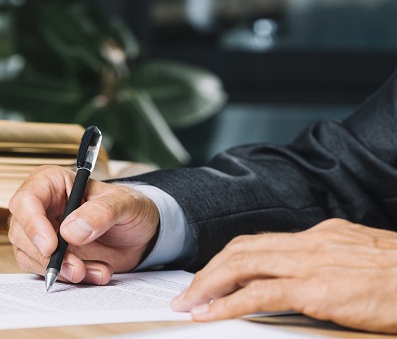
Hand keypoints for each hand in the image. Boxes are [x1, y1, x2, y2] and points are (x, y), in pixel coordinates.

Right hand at [7, 165, 158, 285]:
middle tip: (77, 268)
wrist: (139, 233)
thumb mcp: (124, 203)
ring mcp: (42, 232)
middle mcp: (41, 206)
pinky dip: (68, 277)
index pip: (26, 200)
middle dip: (47, 256)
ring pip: (29, 255)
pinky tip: (95, 272)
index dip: (33, 224)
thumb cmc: (128, 207)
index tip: (51, 246)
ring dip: (60, 270)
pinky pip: (45, 270)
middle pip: (21, 232)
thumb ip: (101, 212)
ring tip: (96, 270)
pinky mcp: (48, 254)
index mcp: (51, 182)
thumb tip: (70, 231)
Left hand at [171, 219, 396, 333]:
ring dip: (208, 285)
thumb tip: (308, 281)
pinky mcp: (318, 288)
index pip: (260, 242)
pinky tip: (209, 314)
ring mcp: (313, 262)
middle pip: (242, 249)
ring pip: (242, 265)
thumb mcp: (365, 263)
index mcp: (322, 235)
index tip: (210, 277)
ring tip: (189, 304)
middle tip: (187, 293)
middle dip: (208, 272)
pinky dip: (227, 303)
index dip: (228, 260)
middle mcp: (311, 242)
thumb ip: (332, 266)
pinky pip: (259, 293)